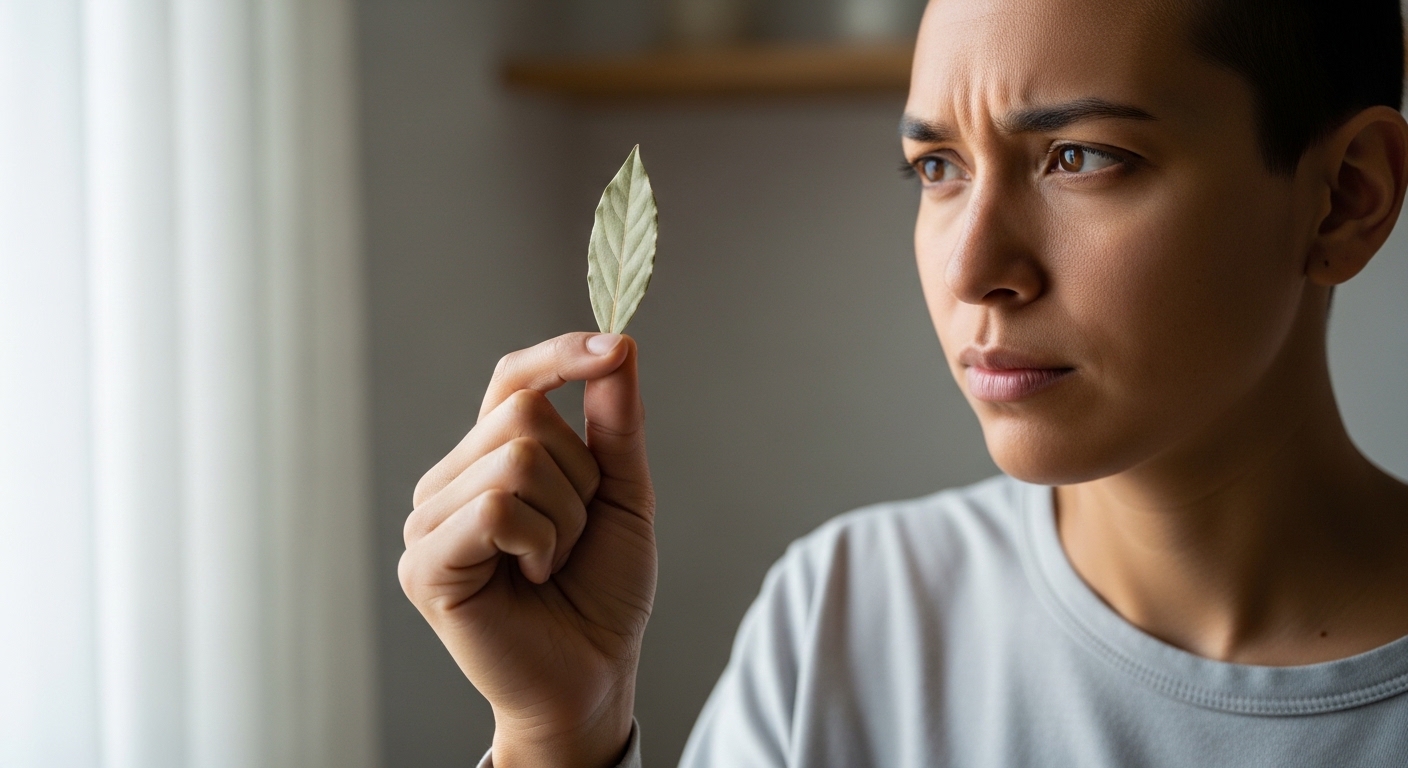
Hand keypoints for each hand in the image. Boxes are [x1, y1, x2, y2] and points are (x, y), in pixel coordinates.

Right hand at [399, 332, 654, 767]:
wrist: (594, 675)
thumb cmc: (600, 591)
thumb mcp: (621, 493)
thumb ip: (615, 421)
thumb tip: (620, 343)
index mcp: (488, 458)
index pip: (511, 378)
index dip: (561, 354)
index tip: (616, 348)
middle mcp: (449, 482)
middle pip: (524, 414)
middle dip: (580, 475)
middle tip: (574, 536)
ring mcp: (429, 521)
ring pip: (515, 459)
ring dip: (564, 517)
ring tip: (554, 562)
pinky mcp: (425, 563)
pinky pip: (497, 507)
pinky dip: (540, 541)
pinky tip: (534, 576)